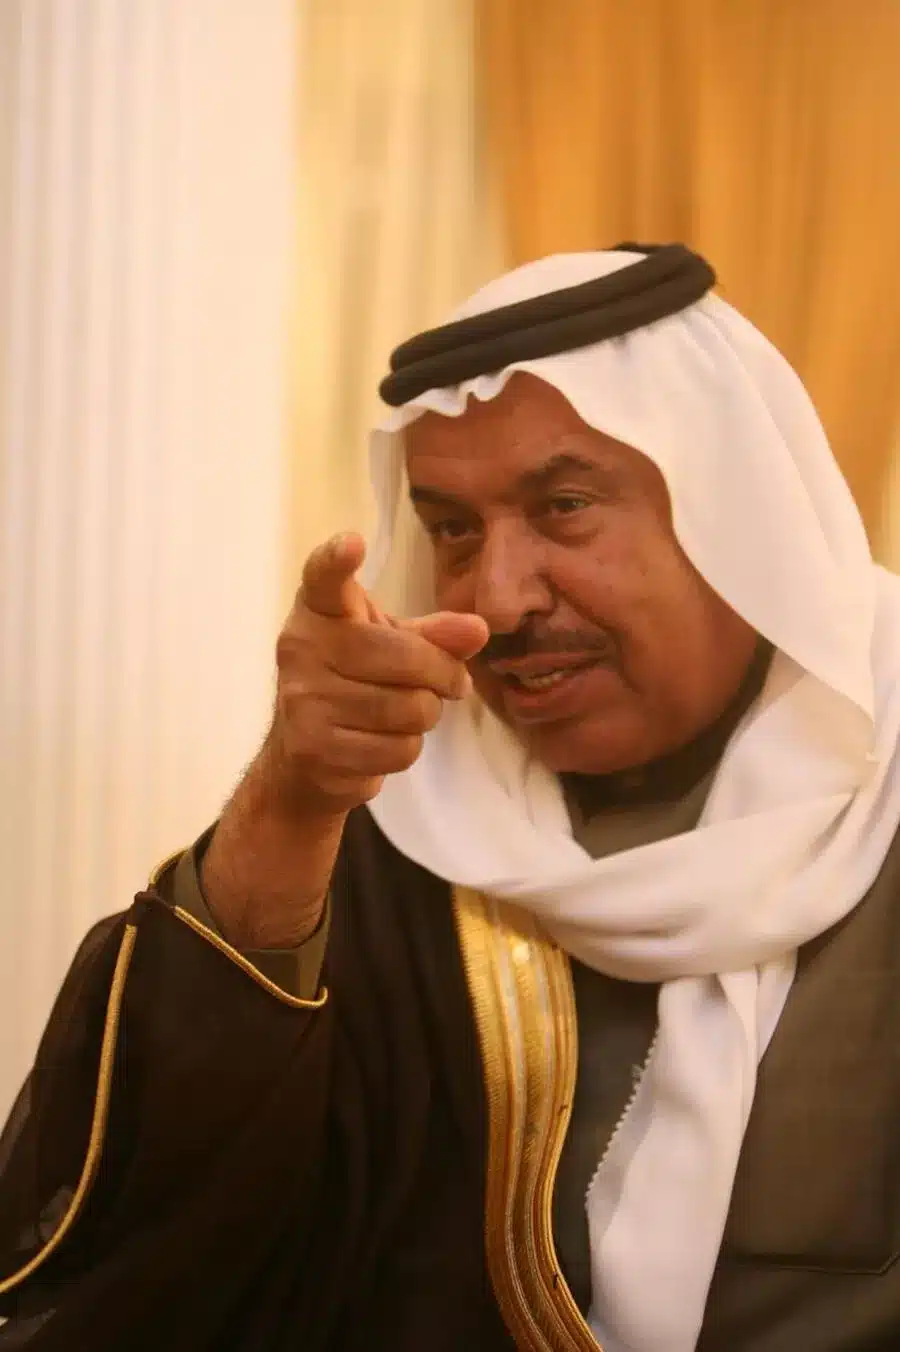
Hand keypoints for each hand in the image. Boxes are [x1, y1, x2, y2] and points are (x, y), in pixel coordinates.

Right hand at [266, 532, 487, 816]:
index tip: (352, 543)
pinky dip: (408, 747)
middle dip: (443, 675)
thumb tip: (478, 630)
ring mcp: (304, 700)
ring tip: (409, 711)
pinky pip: (399, 749)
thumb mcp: (392, 644)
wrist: (305, 752)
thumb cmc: (355, 680)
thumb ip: (435, 634)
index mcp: (319, 610)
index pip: (323, 578)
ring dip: (426, 714)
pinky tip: (387, 739)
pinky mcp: (315, 748)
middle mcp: (302, 648)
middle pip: (405, 658)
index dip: (337, 560)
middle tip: (450, 683)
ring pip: (410, 708)